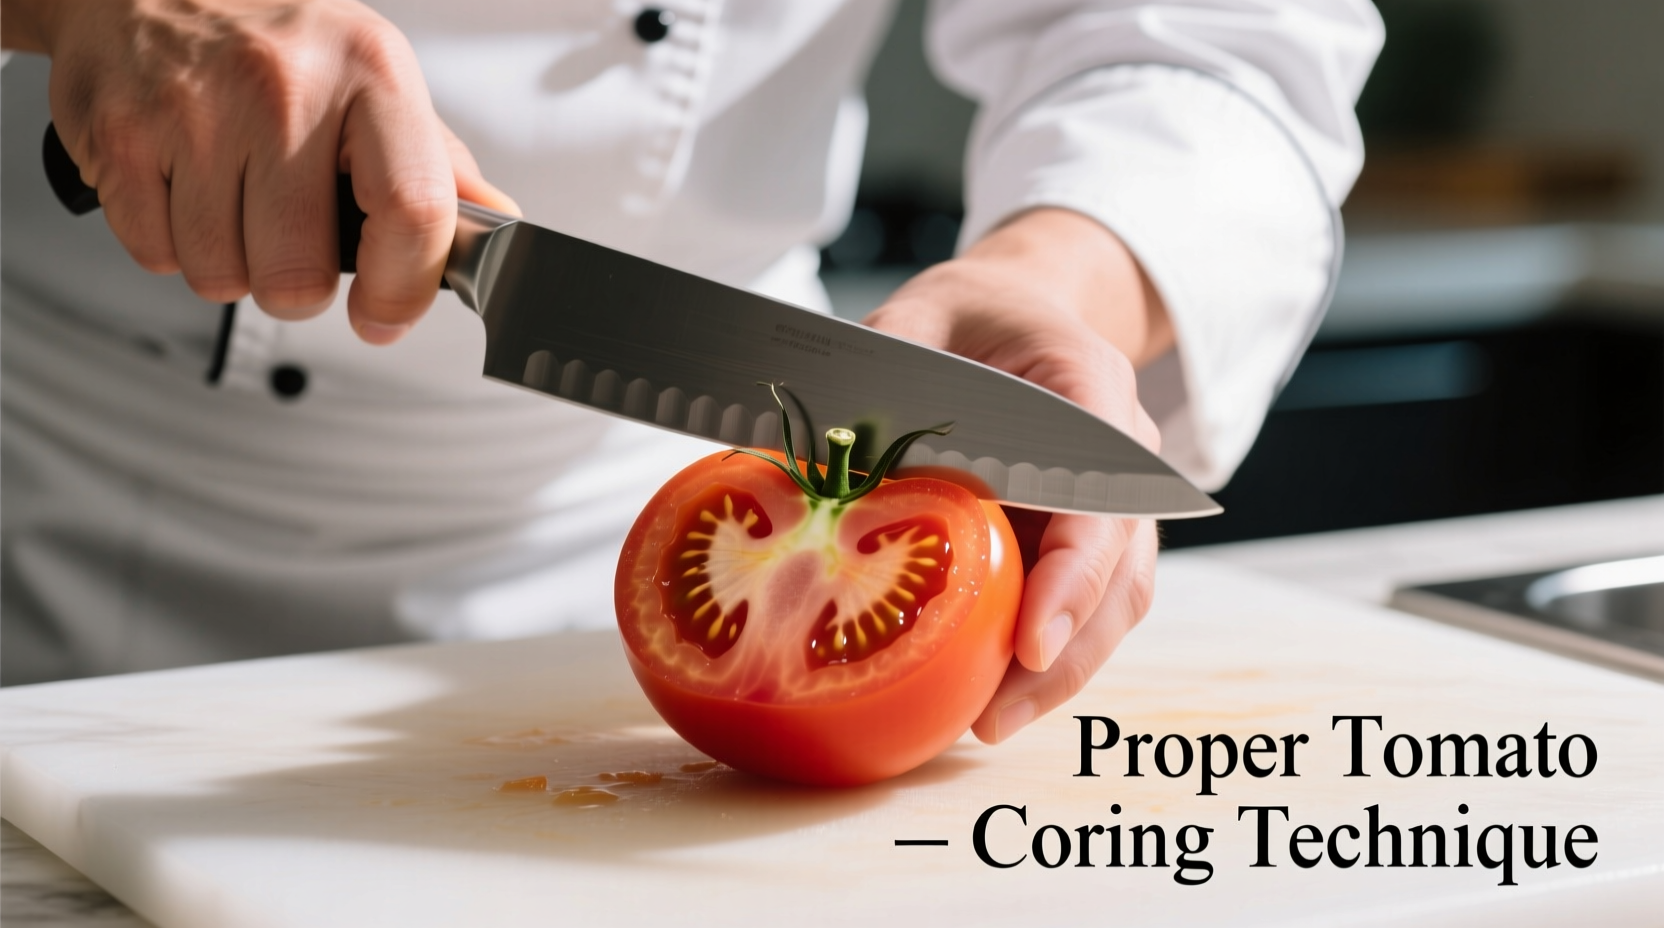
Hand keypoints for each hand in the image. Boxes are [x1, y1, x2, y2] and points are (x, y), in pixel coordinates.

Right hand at [2, 0, 516, 343]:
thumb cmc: (277, 44)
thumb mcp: (374, 82)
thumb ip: (435, 165)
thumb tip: (498, 226)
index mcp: (370, 73)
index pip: (411, 212)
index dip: (401, 291)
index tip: (384, 316)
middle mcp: (283, 86)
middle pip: (299, 273)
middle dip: (297, 285)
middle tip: (292, 241)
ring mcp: (195, 110)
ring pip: (224, 277)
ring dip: (232, 265)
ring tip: (234, 200)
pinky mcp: (119, 135)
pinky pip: (157, 256)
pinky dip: (171, 245)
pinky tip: (185, 188)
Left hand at [863, 208, 1171, 743]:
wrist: (1015, 312)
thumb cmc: (965, 317)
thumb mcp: (915, 321)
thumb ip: (879, 376)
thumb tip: (819, 460)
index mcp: (1090, 390)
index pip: (1101, 495)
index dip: (1072, 575)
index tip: (1031, 640)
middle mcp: (1120, 454)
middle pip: (1119, 567)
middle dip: (1065, 652)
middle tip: (995, 717)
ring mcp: (1112, 501)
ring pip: (1111, 599)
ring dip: (1057, 670)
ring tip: (986, 725)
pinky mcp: (1080, 537)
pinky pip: (1077, 602)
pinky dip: (1041, 653)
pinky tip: (988, 696)